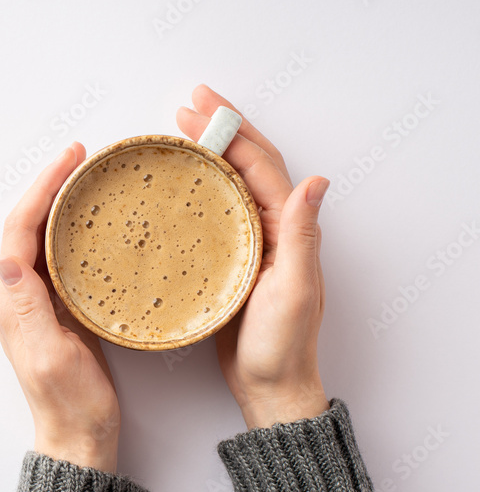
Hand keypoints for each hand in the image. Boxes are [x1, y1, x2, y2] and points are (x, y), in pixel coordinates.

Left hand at [0, 142, 120, 471]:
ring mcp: (39, 304)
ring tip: (88, 177)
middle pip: (28, 226)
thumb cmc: (70, 404)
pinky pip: (62, 259)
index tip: (69, 159)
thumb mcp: (49, 356)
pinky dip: (76, 232)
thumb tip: (3, 257)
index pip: (19, 231)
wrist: (80, 439)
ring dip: (61, 204)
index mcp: (13, 302)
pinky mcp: (59, 312)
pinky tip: (97, 223)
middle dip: (50, 186)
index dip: (41, 190)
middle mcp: (19, 297)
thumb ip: (28, 308)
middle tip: (81, 156)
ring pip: (44, 239)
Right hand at [177, 85, 329, 428]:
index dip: (232, 130)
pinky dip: (198, 189)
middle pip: (246, 164)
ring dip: (208, 154)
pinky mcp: (229, 261)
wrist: (268, 387)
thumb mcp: (294, 289)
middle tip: (185, 105)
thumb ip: (301, 235)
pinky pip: (213, 212)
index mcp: (287, 228)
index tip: (200, 105)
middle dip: (219, 129)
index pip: (260, 164)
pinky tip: (176, 185)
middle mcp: (271, 228)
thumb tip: (316, 180)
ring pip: (228, 185)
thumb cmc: (281, 346)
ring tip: (178, 132)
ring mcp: (250, 243)